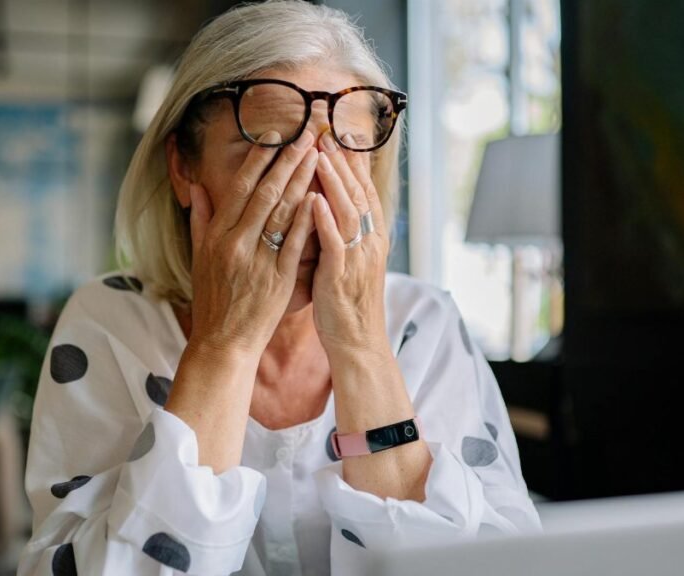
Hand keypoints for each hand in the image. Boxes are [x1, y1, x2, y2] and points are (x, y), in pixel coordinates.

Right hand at [187, 130, 319, 358]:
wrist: (222, 342)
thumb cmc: (212, 300)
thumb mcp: (198, 257)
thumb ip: (200, 219)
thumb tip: (196, 187)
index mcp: (216, 235)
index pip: (240, 187)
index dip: (258, 159)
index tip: (274, 135)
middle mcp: (235, 242)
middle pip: (265, 192)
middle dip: (287, 160)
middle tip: (307, 134)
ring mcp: (257, 259)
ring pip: (282, 211)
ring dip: (302, 180)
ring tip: (318, 155)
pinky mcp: (278, 278)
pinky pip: (295, 242)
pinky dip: (307, 217)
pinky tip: (320, 196)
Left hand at [310, 133, 389, 353]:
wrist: (358, 343)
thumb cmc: (346, 303)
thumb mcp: (348, 261)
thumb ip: (341, 232)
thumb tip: (329, 204)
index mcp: (370, 238)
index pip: (362, 190)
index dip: (352, 162)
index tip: (340, 133)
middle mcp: (368, 243)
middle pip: (357, 193)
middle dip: (342, 161)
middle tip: (327, 131)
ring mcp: (356, 258)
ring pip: (348, 212)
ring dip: (334, 182)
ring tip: (321, 155)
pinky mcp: (341, 276)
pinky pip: (335, 244)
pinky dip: (325, 221)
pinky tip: (314, 201)